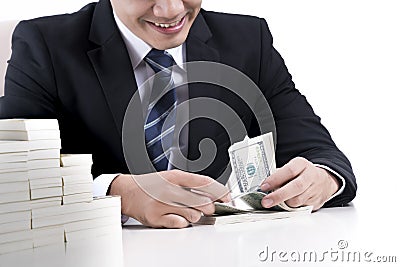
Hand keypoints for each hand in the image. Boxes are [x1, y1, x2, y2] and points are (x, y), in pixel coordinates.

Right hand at [109, 170, 229, 227]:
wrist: (127, 191)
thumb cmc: (151, 185)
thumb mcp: (171, 178)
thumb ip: (191, 185)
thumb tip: (213, 195)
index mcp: (175, 176)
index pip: (204, 182)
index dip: (219, 191)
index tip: (227, 197)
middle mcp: (168, 188)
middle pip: (200, 201)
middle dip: (209, 207)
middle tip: (209, 208)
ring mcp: (161, 203)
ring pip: (192, 214)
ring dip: (195, 215)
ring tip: (189, 212)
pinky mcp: (155, 217)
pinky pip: (179, 224)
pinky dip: (183, 222)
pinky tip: (179, 218)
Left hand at [260, 157, 339, 210]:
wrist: (324, 181)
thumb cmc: (301, 174)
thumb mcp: (292, 168)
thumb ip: (279, 174)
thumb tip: (263, 185)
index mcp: (301, 164)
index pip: (289, 171)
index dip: (275, 179)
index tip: (264, 186)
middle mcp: (310, 176)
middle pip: (296, 187)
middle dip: (278, 196)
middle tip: (266, 201)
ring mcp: (315, 189)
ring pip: (298, 200)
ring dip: (284, 203)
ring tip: (276, 201)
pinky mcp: (316, 202)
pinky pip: (300, 207)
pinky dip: (291, 207)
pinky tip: (287, 203)